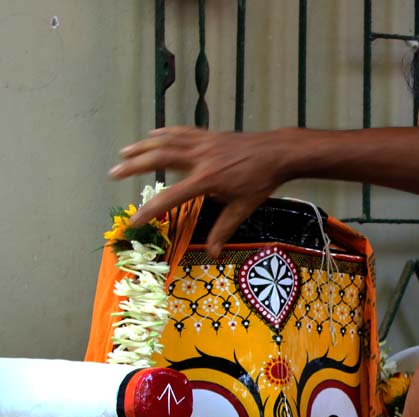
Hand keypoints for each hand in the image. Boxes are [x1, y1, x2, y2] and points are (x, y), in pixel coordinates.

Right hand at [109, 126, 289, 256]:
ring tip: (123, 153)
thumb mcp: (242, 208)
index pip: (171, 197)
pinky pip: (181, 132)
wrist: (276, 152)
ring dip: (143, 147)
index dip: (150, 210)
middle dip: (134, 166)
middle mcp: (199, 158)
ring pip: (166, 142)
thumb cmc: (260, 182)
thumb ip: (224, 229)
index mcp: (206, 179)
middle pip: (159, 159)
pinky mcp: (208, 135)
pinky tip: (154, 135)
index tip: (134, 220)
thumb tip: (215, 253)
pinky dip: (165, 133)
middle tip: (113, 173)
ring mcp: (202, 143)